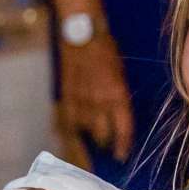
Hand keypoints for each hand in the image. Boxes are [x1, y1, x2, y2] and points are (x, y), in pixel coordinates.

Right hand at [60, 27, 135, 164]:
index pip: (123, 130)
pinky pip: (68, 122)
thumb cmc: (106, 50)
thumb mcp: (121, 74)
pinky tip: (75, 133)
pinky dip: (72, 130)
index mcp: (117, 95)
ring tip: (93, 139)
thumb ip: (119, 98)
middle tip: (108, 147)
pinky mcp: (65, 97)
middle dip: (106, 144)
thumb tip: (119, 117)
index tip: (122, 156)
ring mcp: (79, 101)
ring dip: (90, 137)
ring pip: (85, 132)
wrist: (81, 33)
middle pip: (102, 136)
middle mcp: (98, 102)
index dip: (122, 146)